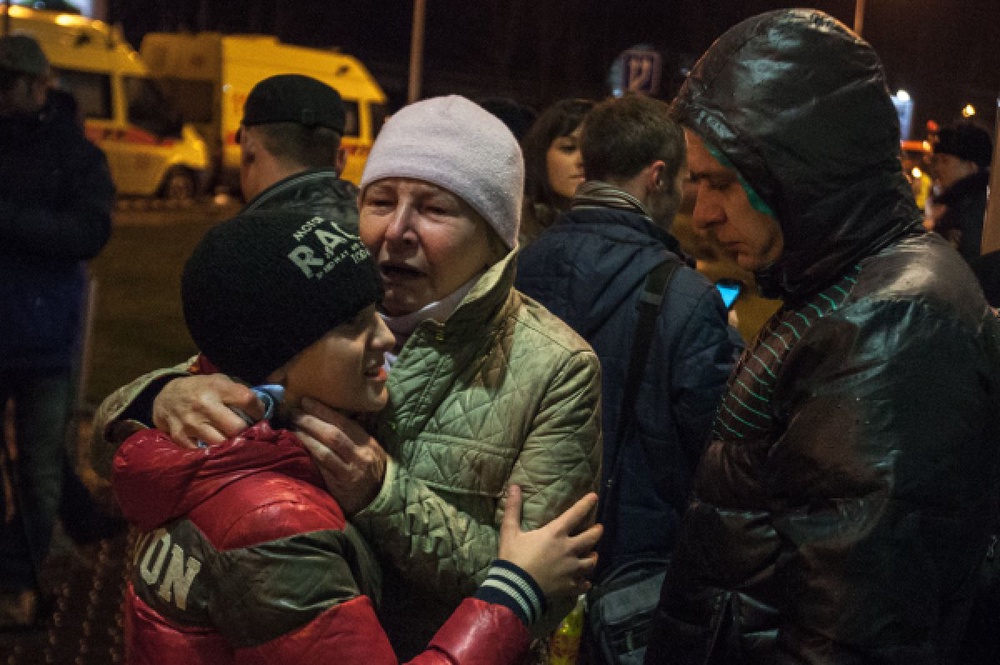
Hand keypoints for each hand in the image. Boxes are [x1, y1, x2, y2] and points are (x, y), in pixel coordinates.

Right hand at [152, 375, 261, 448]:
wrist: (166, 396)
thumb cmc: (201, 389)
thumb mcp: (219, 381)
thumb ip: (238, 392)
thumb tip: (263, 409)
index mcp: (217, 387)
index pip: (247, 400)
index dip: (258, 410)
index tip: (258, 416)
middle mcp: (204, 405)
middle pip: (236, 428)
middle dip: (246, 432)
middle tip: (248, 433)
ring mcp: (191, 423)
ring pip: (221, 443)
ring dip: (231, 445)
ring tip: (234, 443)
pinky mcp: (180, 437)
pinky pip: (203, 452)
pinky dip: (212, 453)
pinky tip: (217, 448)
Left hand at [293, 397, 387, 515]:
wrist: (378, 499)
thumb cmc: (370, 469)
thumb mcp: (369, 449)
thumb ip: (353, 434)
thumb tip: (327, 414)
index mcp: (368, 443)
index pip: (344, 422)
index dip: (323, 411)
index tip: (306, 401)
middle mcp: (360, 456)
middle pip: (333, 435)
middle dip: (311, 422)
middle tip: (294, 412)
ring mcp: (350, 472)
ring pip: (324, 452)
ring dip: (305, 438)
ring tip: (292, 428)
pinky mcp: (339, 487)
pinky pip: (321, 469)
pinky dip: (308, 456)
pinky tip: (297, 448)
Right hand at [499, 486, 601, 599]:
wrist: (515, 589)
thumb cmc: (513, 558)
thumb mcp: (509, 531)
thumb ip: (513, 508)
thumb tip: (513, 486)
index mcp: (555, 533)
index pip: (575, 514)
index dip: (586, 504)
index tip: (594, 497)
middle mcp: (568, 549)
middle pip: (591, 538)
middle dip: (597, 531)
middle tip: (599, 528)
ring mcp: (572, 569)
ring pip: (591, 562)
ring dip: (593, 557)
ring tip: (593, 555)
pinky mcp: (570, 586)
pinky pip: (584, 584)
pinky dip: (585, 582)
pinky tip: (585, 581)